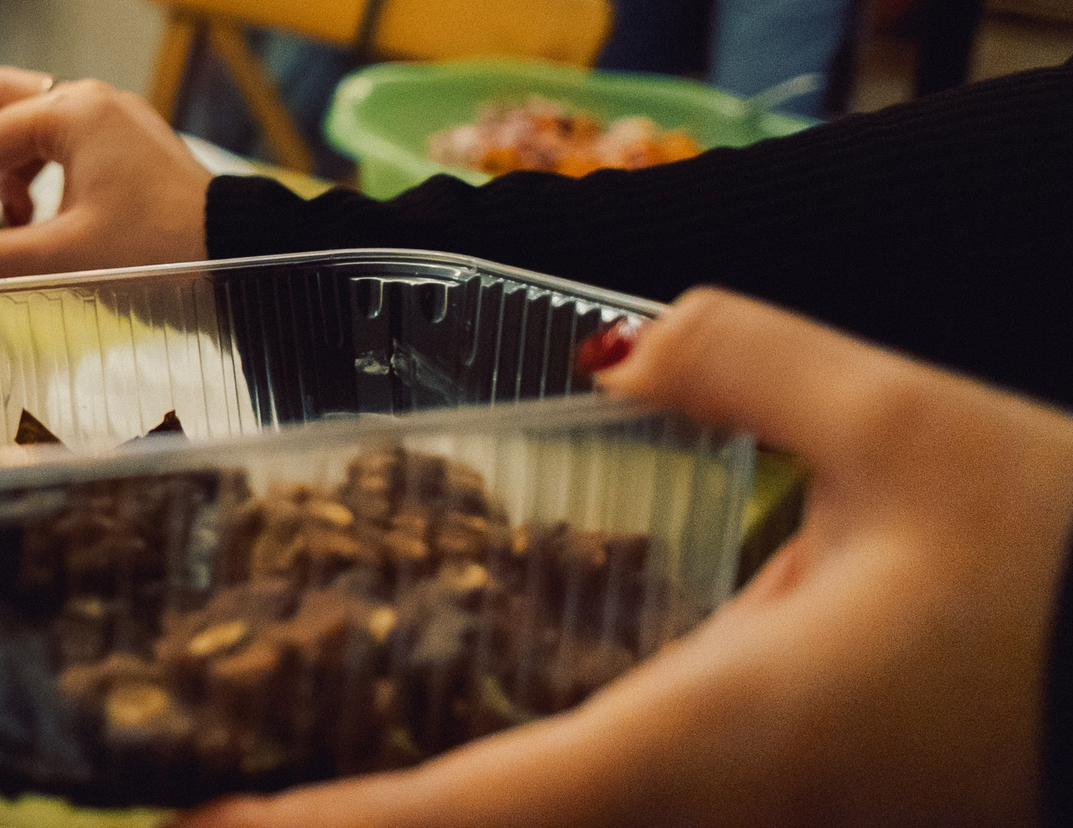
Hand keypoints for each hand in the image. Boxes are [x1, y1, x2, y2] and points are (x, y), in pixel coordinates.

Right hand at [0, 70, 210, 281]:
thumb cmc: (159, 255)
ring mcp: (117, 120)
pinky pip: (64, 140)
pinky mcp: (133, 147)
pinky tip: (42, 219)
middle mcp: (93, 100)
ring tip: (4, 220)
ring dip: (3, 163)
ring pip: (32, 118)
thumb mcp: (59, 259)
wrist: (248, 262)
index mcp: (73, 112)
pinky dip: (38, 172)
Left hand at [192, 289, 1072, 827]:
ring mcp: (765, 825)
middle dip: (366, 825)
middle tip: (216, 791)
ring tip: (301, 767)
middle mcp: (725, 809)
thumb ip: (745, 360)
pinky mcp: (794, 810)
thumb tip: (622, 348)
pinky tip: (471, 743)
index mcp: (722, 735)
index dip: (347, 827)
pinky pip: (625, 810)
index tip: (219, 826)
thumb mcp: (912, 424)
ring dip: (440, 807)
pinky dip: (524, 790)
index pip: (492, 805)